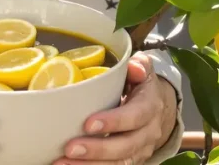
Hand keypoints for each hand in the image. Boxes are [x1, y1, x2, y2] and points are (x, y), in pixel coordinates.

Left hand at [54, 52, 177, 164]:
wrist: (156, 108)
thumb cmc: (140, 86)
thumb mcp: (143, 70)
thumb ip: (139, 65)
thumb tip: (134, 67)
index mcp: (150, 107)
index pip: (135, 117)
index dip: (114, 122)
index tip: (88, 123)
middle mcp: (148, 133)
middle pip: (126, 146)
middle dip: (97, 149)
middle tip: (70, 148)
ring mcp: (141, 150)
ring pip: (119, 163)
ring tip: (62, 163)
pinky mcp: (131, 160)